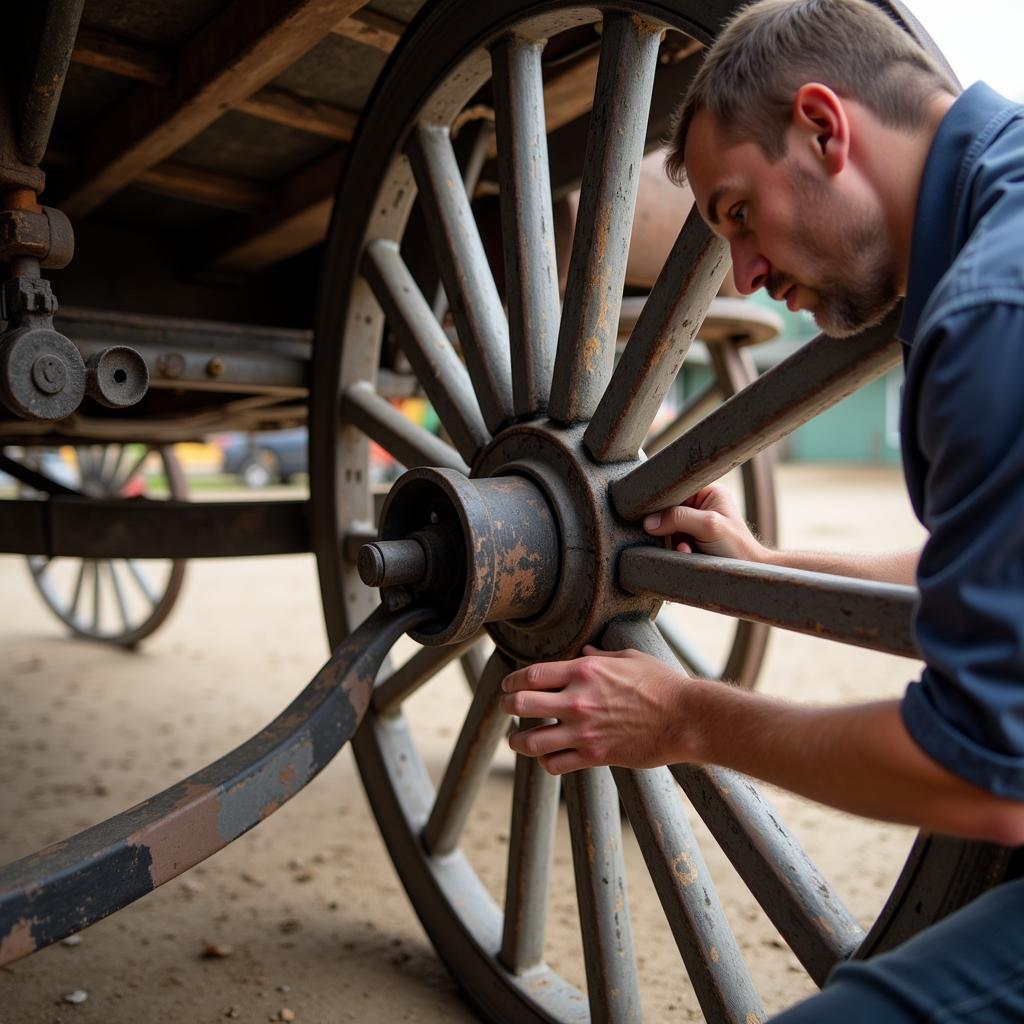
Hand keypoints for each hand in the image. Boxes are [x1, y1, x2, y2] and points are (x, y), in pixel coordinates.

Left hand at [500, 647, 689, 773]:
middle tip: (506, 709)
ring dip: (519, 741)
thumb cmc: (662, 684)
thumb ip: (600, 655)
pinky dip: (546, 761)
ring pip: (531, 741)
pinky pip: (555, 763)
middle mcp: (578, 700)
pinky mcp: (595, 756)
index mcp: (584, 670)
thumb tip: (584, 649)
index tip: (507, 685)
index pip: (531, 675)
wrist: (685, 719)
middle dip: (507, 707)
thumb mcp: (629, 658)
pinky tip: (549, 756)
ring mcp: (584, 730)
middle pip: (521, 704)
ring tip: (519, 740)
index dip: (512, 681)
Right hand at [643, 483, 766, 560]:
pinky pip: (672, 541)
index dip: (663, 504)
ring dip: (673, 542)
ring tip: (686, 551)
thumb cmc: (736, 547)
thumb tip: (648, 521)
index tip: (653, 518)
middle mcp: (701, 504)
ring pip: (668, 528)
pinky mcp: (691, 539)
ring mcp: (695, 522)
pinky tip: (687, 555)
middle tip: (680, 541)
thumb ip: (678, 518)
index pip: (675, 491)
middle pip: (668, 510)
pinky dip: (676, 550)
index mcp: (708, 492)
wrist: (745, 575)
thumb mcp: (708, 526)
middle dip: (670, 528)